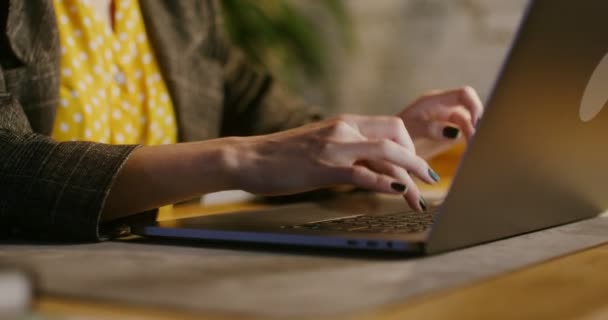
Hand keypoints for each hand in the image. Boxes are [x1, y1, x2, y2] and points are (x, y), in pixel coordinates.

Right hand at [226, 114, 440, 210]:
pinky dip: (384, 183)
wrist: (248, 158)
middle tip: (429, 181)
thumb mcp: (320, 146)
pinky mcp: (323, 168)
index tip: (415, 167)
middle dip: (418, 160)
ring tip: (420, 198)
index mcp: (344, 123)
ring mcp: (334, 147)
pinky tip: (397, 193)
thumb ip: (346, 150)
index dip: (411, 146)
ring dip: (409, 175)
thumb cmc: (282, 156)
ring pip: (386, 154)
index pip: (392, 125)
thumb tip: (370, 167)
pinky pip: (362, 173)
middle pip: (396, 136)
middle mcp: (343, 129)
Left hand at [397, 86, 483, 158]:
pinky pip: (465, 133)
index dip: (475, 106)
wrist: (386, 148)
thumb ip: (430, 129)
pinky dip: (469, 141)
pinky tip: (469, 153)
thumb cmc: (393, 136)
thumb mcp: (410, 132)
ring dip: (474, 133)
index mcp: (433, 101)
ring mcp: (446, 119)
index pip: (464, 94)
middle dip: (478, 121)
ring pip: (470, 121)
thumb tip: (455, 131)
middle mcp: (442, 107)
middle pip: (471, 105)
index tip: (476, 126)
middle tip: (477, 140)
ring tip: (473, 150)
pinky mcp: (447, 133)